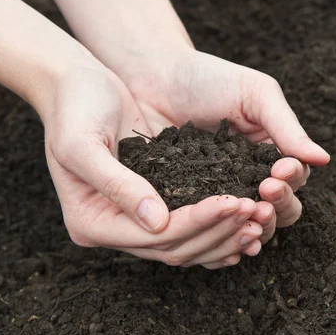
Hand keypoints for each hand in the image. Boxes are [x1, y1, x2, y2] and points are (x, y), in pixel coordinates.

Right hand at [42, 64, 263, 267]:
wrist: (79, 85)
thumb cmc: (75, 107)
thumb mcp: (83, 144)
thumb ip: (117, 184)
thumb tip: (157, 223)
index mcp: (91, 223)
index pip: (155, 237)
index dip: (197, 222)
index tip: (233, 202)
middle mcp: (113, 230)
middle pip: (175, 249)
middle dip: (218, 232)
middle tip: (257, 212)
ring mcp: (134, 222)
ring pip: (187, 246)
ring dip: (224, 236)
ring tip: (260, 218)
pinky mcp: (154, 206)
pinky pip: (190, 230)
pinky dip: (217, 229)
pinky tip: (246, 223)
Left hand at [118, 48, 329, 244]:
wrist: (154, 78)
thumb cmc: (208, 79)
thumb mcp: (255, 94)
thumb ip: (287, 127)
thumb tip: (324, 159)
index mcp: (271, 153)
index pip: (296, 178)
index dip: (293, 179)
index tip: (281, 169)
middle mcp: (251, 178)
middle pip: (281, 208)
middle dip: (280, 204)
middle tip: (266, 191)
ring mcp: (223, 195)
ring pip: (252, 225)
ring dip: (258, 224)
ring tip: (250, 213)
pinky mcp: (194, 207)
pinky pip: (215, 230)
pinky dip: (226, 238)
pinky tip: (227, 238)